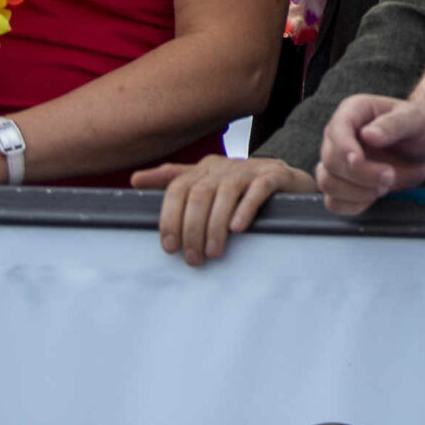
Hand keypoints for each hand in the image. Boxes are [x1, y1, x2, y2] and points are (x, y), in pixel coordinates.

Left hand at [131, 154, 315, 265]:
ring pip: (225, 193)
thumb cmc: (242, 189)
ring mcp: (251, 169)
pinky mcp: (275, 176)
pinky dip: (245, 209)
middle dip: (192, 229)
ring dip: (215, 226)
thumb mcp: (207, 183)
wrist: (289, 182)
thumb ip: (173, 181)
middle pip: (199, 194)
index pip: (178, 188)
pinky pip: (257, 190)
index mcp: (205, 168)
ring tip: (213, 252)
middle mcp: (225, 166)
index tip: (169, 246)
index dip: (169, 217)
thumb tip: (135, 180)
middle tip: (193, 259)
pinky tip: (238, 229)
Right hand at [316, 92, 424, 215]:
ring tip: (385, 185)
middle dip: (361, 174)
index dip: (343, 147)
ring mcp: (338, 161)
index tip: (358, 161)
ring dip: (356, 191)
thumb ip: (393, 124)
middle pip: (330, 161)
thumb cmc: (420, 127)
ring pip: (327, 183)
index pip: (336, 129)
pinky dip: (353, 205)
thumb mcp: (416, 119)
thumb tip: (368, 135)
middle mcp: (340, 135)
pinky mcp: (343, 184)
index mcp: (354, 111)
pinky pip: (334, 202)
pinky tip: (374, 196)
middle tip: (390, 175)